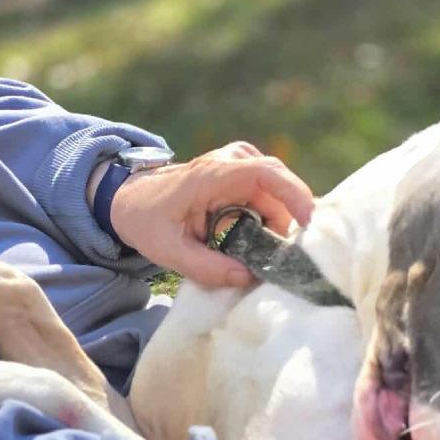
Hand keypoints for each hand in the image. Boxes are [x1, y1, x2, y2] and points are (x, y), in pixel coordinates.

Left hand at [106, 141, 313, 286]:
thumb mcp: (168, 251)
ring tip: (256, 255)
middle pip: (280, 188)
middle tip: (281, 258)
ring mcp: (239, 165)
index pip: (266, 172)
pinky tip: (252, 242)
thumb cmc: (146, 220)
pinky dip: (268, 222)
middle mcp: (232, 162)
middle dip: (287, 223)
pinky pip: (269, 198)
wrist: (131, 198)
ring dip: (274, 227)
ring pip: (277, 198)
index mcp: (213, 174)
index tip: (308, 223)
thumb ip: (206, 267)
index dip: (294, 194)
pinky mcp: (243, 175)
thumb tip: (247, 277)